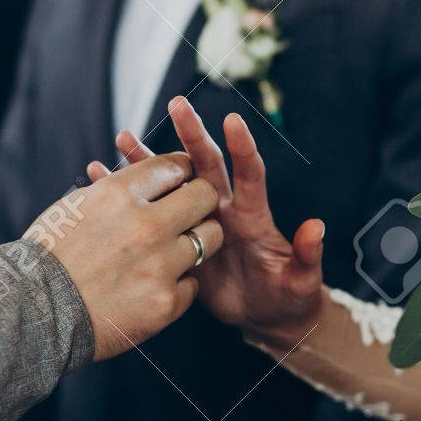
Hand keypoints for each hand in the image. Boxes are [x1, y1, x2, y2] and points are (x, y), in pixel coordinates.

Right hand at [32, 152, 222, 359]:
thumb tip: (147, 180)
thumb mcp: (76, 205)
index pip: (174, 165)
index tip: (181, 180)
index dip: (182, 170)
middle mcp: (146, 225)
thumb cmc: (48, 256)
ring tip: (177, 249)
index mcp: (120, 194)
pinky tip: (155, 285)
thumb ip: (117, 190)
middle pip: (204, 196)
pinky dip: (178, 284)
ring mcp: (160, 265)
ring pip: (210, 239)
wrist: (32, 312)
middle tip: (192, 211)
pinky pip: (192, 283)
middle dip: (200, 200)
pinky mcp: (166, 302)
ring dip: (197, 240)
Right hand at [87, 98, 324, 347]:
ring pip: (172, 184)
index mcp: (253, 216)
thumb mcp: (301, 280)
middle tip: (177, 104)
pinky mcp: (178, 242)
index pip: (249, 174)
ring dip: (149, 161)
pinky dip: (130, 198)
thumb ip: (307, 255)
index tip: (233, 120)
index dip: (243, 148)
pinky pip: (152, 214)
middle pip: (206, 166)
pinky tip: (103, 180)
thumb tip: (317, 227)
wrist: (265, 316)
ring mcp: (198, 223)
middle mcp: (224, 211)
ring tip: (123, 137)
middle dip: (192, 134)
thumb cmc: (289, 297)